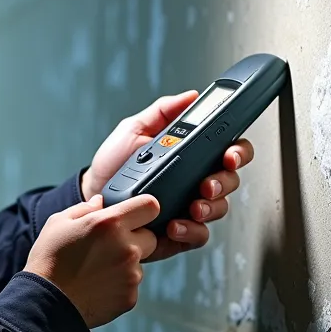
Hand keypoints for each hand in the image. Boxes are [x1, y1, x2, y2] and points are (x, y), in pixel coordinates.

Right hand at [23, 194, 160, 327]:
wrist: (44, 303)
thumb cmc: (49, 259)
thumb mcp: (59, 222)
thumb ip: (85, 208)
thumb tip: (101, 202)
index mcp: (110, 223)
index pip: (150, 206)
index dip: (143, 209)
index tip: (135, 215)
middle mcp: (127, 248)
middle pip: (150, 238)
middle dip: (135, 239)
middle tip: (108, 247)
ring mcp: (131, 275)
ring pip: (139, 263)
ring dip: (124, 264)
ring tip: (95, 270)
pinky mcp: (130, 297)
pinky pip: (131, 285)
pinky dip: (118, 285)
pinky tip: (96, 286)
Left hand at [81, 91, 254, 261]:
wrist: (92, 196)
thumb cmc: (114, 164)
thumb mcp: (134, 130)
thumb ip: (162, 112)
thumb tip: (191, 97)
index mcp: (194, 154)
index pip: (229, 150)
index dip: (238, 151)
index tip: (228, 154)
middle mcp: (198, 181)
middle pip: (231, 180)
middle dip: (223, 182)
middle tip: (205, 184)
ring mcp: (191, 208)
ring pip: (220, 208)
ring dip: (210, 207)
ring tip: (192, 206)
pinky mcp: (181, 232)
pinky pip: (199, 234)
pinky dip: (191, 230)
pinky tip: (175, 225)